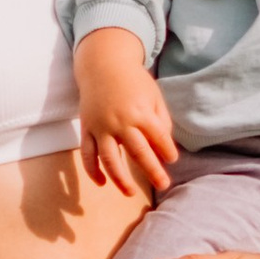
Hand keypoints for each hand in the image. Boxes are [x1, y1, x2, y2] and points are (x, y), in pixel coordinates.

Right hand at [73, 30, 179, 198]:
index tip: (172, 160)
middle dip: (153, 171)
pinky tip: (102, 183)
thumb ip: (162, 121)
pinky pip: (87, 154)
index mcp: (140, 112)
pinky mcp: (87, 129)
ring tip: (130, 193)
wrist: (103, 64)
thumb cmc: (134, 82)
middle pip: (138, 153)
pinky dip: (92, 170)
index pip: (158, 138)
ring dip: (120, 179)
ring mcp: (101, 127)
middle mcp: (120, 122)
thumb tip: (164, 148)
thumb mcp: (154, 96)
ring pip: (109, 159)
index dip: (167, 150)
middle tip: (163, 185)